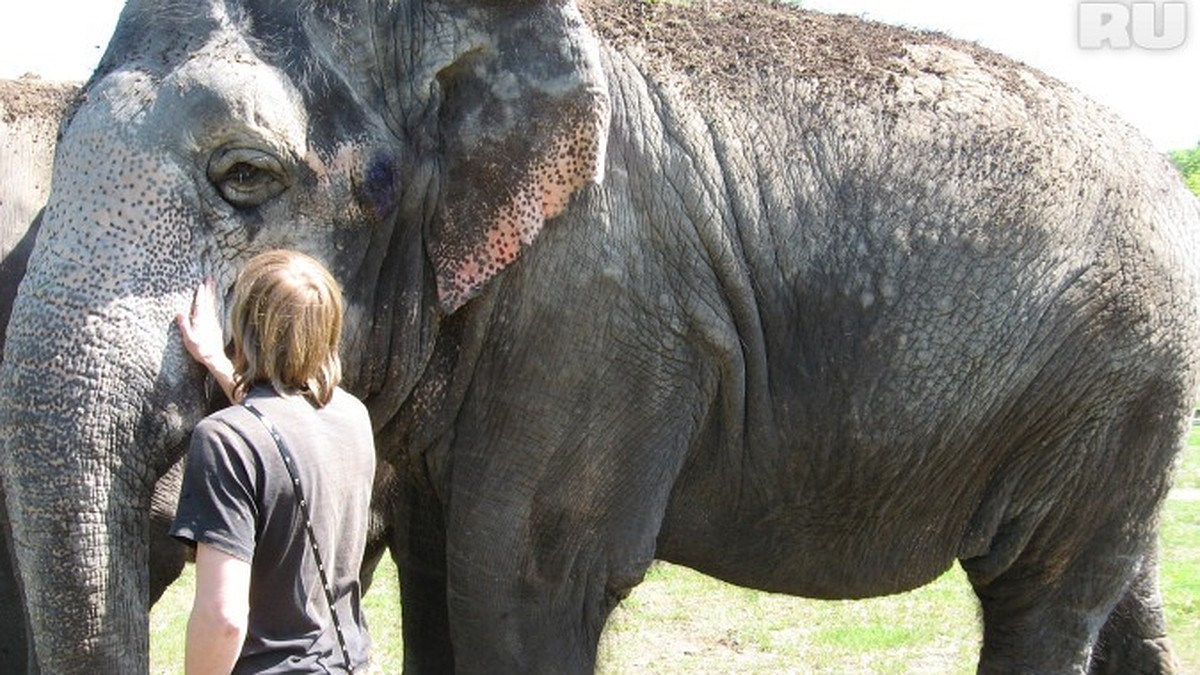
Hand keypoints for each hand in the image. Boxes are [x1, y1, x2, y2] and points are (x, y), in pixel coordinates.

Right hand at [177, 278, 236, 400]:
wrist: (213, 357)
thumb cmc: (199, 349)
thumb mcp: (188, 338)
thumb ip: (184, 325)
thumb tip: (179, 313)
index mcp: (200, 320)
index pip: (200, 304)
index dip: (200, 293)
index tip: (201, 283)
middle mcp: (208, 318)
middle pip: (209, 300)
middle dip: (209, 288)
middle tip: (210, 277)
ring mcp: (213, 321)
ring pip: (213, 303)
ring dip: (213, 293)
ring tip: (213, 283)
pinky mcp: (216, 325)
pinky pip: (215, 309)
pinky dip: (214, 302)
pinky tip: (214, 299)